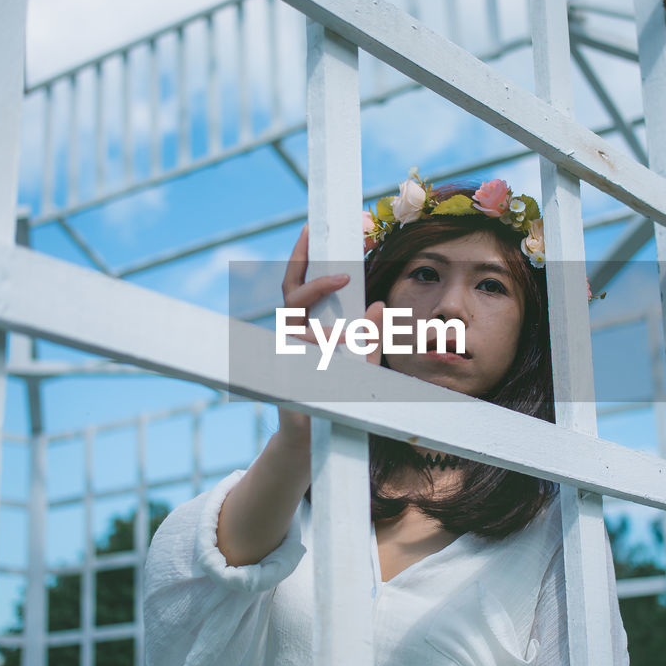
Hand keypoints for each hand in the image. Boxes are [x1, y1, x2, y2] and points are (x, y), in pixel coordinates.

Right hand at [277, 225, 384, 445]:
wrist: (314, 438)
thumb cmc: (338, 395)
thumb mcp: (363, 362)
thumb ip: (372, 335)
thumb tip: (380, 304)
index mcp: (306, 321)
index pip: (301, 280)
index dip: (305, 254)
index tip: (312, 227)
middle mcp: (290, 331)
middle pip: (292, 292)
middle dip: (312, 273)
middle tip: (340, 266)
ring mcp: (285, 352)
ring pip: (300, 326)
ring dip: (326, 331)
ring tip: (348, 338)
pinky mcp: (285, 373)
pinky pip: (304, 357)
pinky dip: (323, 357)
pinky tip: (337, 363)